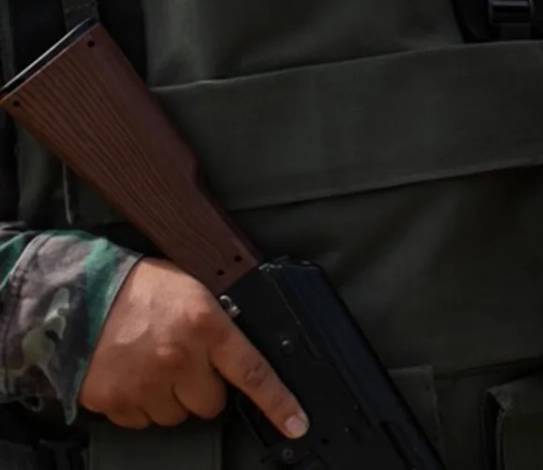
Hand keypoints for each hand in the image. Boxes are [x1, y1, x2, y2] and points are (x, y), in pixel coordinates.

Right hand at [79, 258, 307, 436]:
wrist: (78, 295)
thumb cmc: (139, 287)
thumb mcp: (195, 289)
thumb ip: (220, 321)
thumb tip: (244, 346)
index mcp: (206, 327)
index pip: (253, 372)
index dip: (279, 402)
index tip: (297, 423)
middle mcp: (178, 360)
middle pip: (211, 404)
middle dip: (203, 388)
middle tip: (186, 363)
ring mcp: (144, 384)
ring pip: (175, 416)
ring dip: (171, 398)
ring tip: (154, 365)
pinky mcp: (114, 401)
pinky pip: (140, 420)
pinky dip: (139, 404)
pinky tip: (132, 375)